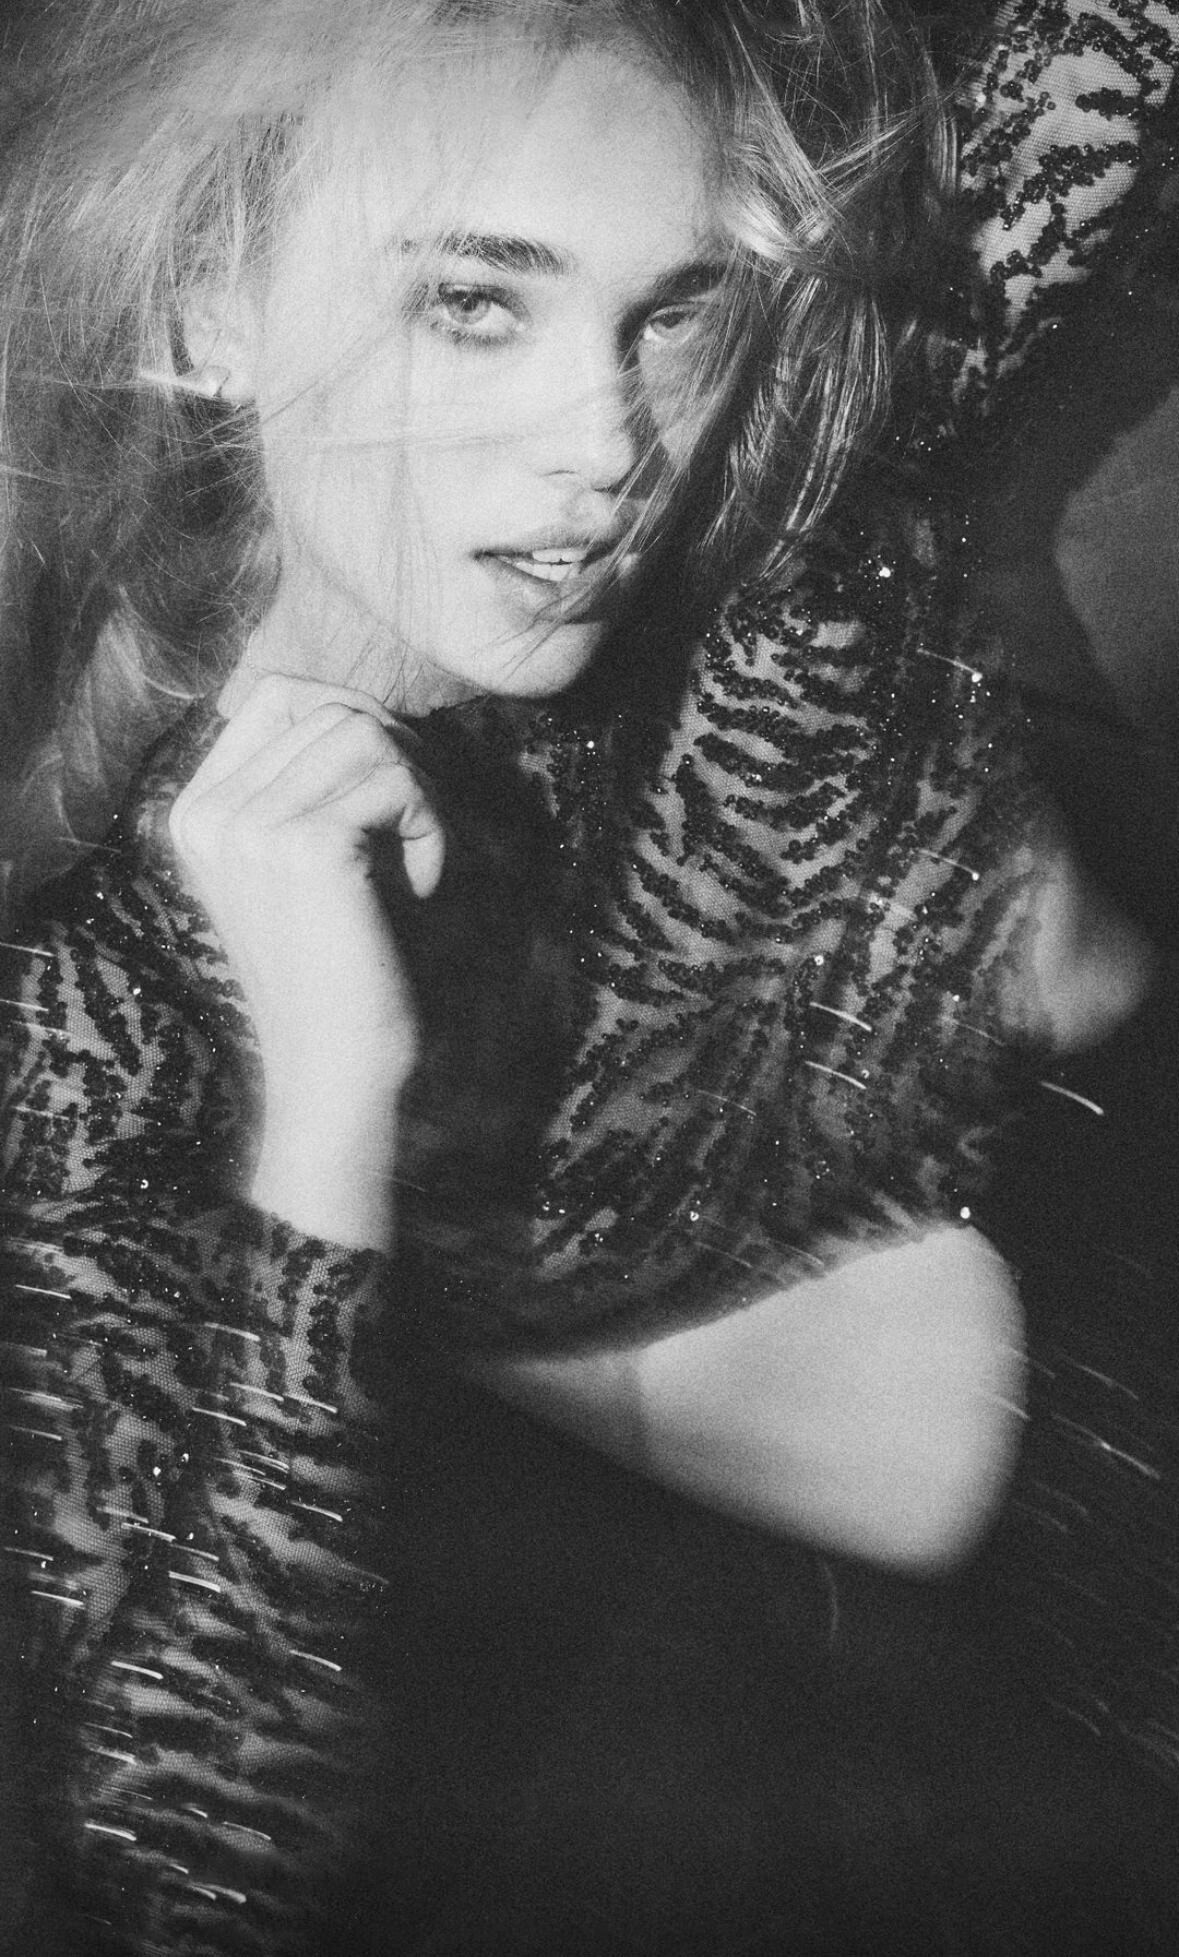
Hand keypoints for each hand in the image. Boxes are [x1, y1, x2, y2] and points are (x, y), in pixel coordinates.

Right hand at [169, 672, 444, 1246]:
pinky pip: (399, 778)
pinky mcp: (305, 845)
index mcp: (194, 812)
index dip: (353, 725)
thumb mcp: (307, 863)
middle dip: (398, 760)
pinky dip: (430, 827)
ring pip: (367, 731)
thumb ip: (310, 782)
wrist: (337, 1072)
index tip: (385, 804)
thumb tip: (364, 705)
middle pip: (331, 709)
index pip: (278, 696)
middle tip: (415, 841)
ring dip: (417, 794)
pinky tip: (419, 887)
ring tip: (412, 869)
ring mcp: (248, 826)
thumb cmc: (343, 968)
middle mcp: (207, 812)